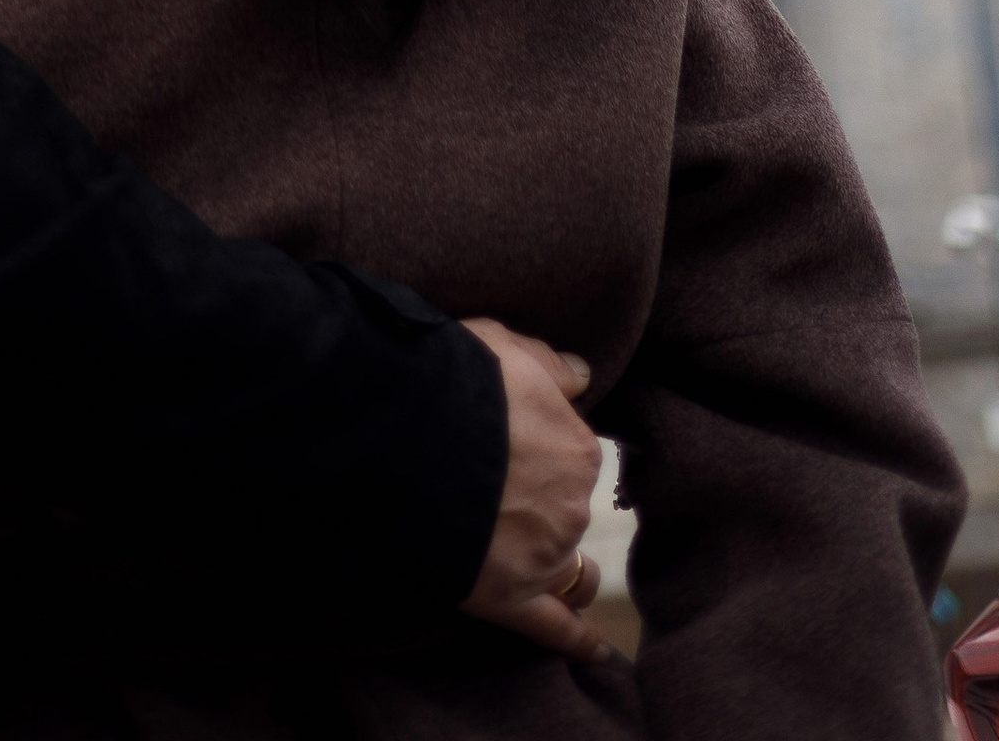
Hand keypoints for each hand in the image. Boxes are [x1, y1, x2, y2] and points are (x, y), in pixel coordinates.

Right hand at [458, 321, 609, 664]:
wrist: (403, 442)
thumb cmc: (452, 382)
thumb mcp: (502, 347)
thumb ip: (550, 364)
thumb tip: (583, 378)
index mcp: (576, 449)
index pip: (569, 450)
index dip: (537, 443)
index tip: (506, 438)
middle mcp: (571, 508)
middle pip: (565, 506)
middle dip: (539, 499)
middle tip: (494, 484)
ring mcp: (545, 558)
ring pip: (567, 563)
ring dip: (554, 557)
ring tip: (523, 550)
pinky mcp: (513, 600)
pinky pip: (555, 628)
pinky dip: (578, 641)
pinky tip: (595, 651)